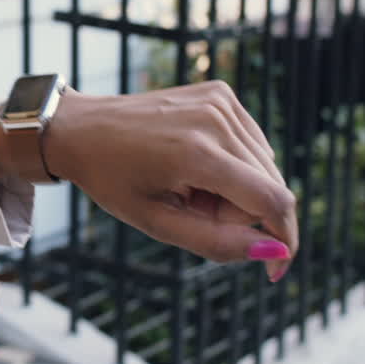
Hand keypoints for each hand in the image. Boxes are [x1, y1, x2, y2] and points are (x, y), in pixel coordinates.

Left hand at [40, 81, 297, 281]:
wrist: (81, 127)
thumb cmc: (112, 179)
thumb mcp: (156, 222)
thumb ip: (217, 243)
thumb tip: (277, 253)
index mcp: (197, 153)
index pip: (273, 202)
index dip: (283, 239)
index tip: (274, 271)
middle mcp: (215, 119)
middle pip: (270, 187)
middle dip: (242, 214)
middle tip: (192, 210)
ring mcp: (220, 100)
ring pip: (265, 166)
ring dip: (238, 188)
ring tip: (188, 185)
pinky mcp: (220, 92)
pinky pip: (252, 143)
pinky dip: (234, 163)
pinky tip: (195, 163)